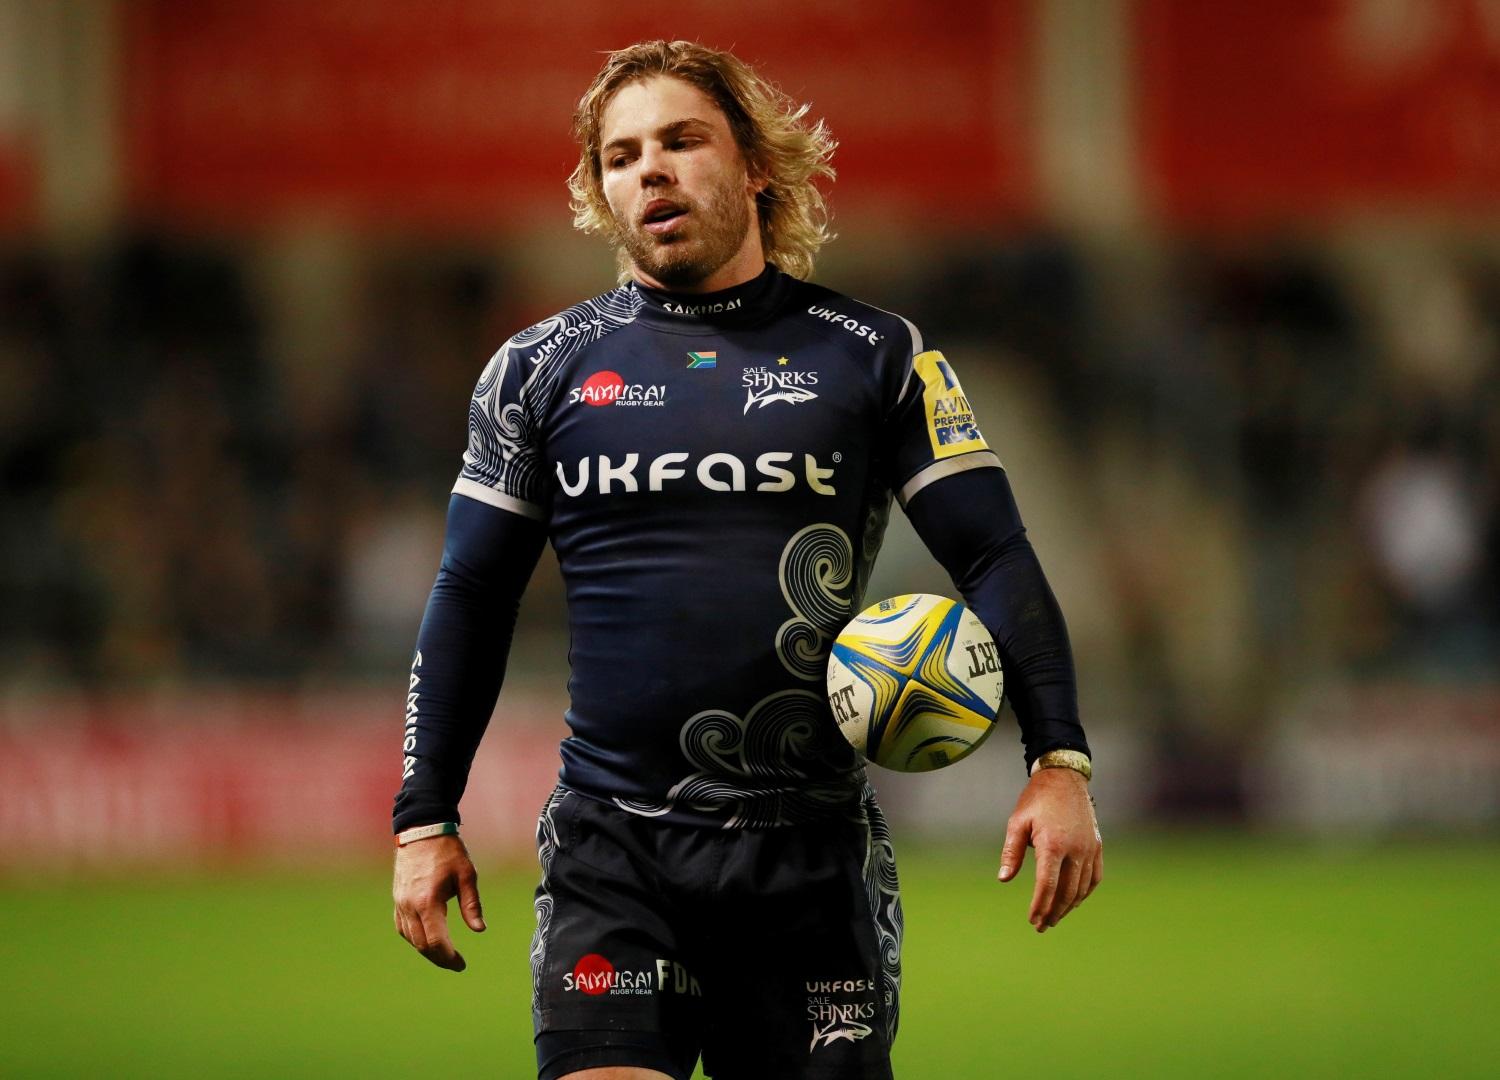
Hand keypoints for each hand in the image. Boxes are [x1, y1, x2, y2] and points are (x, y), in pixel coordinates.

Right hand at [392, 834, 485, 970]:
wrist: (422, 830)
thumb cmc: (448, 850)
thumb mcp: (466, 875)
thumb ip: (472, 905)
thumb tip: (479, 930)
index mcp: (428, 901)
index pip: (436, 941)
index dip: (449, 957)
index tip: (461, 964)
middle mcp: (410, 905)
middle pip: (421, 945)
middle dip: (439, 958)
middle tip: (455, 964)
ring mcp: (400, 902)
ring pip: (410, 938)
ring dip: (426, 950)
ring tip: (444, 955)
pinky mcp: (397, 898)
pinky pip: (402, 927)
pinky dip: (414, 938)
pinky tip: (427, 939)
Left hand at [997, 767, 1101, 932]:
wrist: (1064, 778)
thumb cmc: (1036, 800)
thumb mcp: (1017, 822)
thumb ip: (1011, 852)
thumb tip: (1003, 879)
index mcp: (1053, 844)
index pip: (1047, 886)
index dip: (1039, 906)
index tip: (1032, 920)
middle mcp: (1075, 849)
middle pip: (1066, 892)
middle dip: (1053, 912)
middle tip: (1042, 926)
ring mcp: (1090, 848)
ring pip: (1082, 888)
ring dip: (1069, 907)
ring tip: (1055, 917)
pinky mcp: (1097, 845)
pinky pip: (1094, 877)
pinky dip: (1085, 893)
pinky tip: (1074, 901)